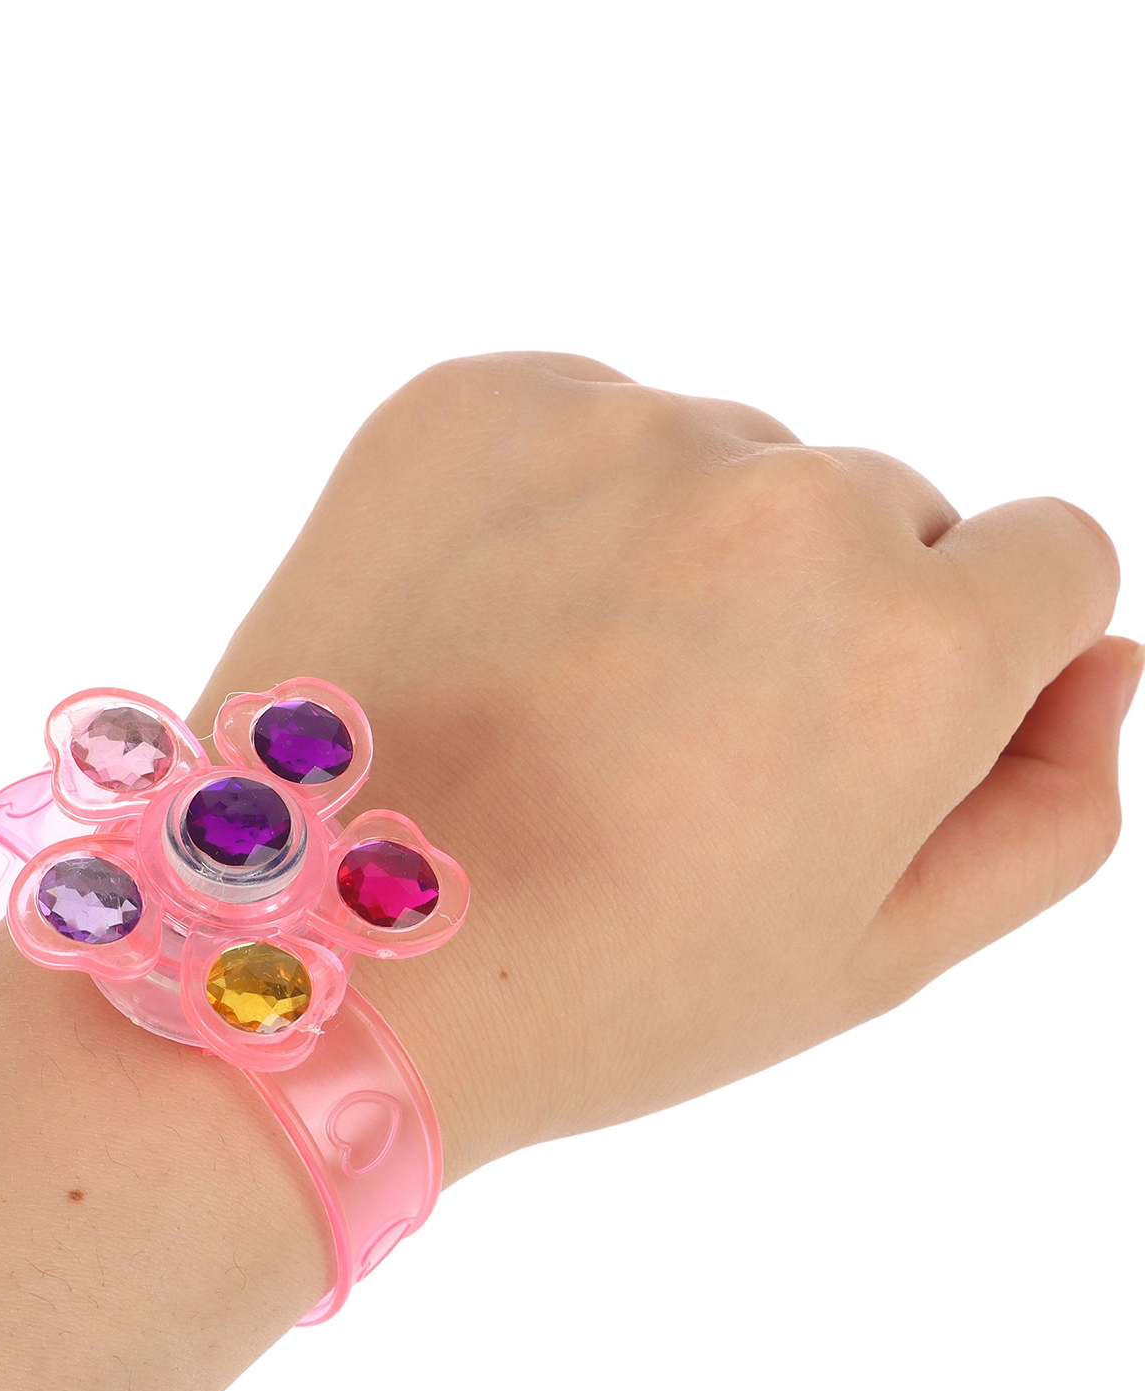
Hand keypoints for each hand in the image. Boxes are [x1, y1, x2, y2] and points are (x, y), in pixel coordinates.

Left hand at [194, 353, 1135, 1177]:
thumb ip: (1046, 805)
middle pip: (875, 509)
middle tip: (670, 746)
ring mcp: (613, 432)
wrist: (324, 955)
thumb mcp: (870, 956)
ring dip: (676, 555)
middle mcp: (782, 503)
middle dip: (812, 611)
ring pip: (722, 464)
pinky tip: (490, 629)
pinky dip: (558, 505)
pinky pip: (582, 422)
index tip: (853, 726)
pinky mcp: (469, 402)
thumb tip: (1097, 661)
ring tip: (560, 701)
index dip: (965, 654)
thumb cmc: (601, 988)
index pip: (1048, 558)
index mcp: (912, 642)